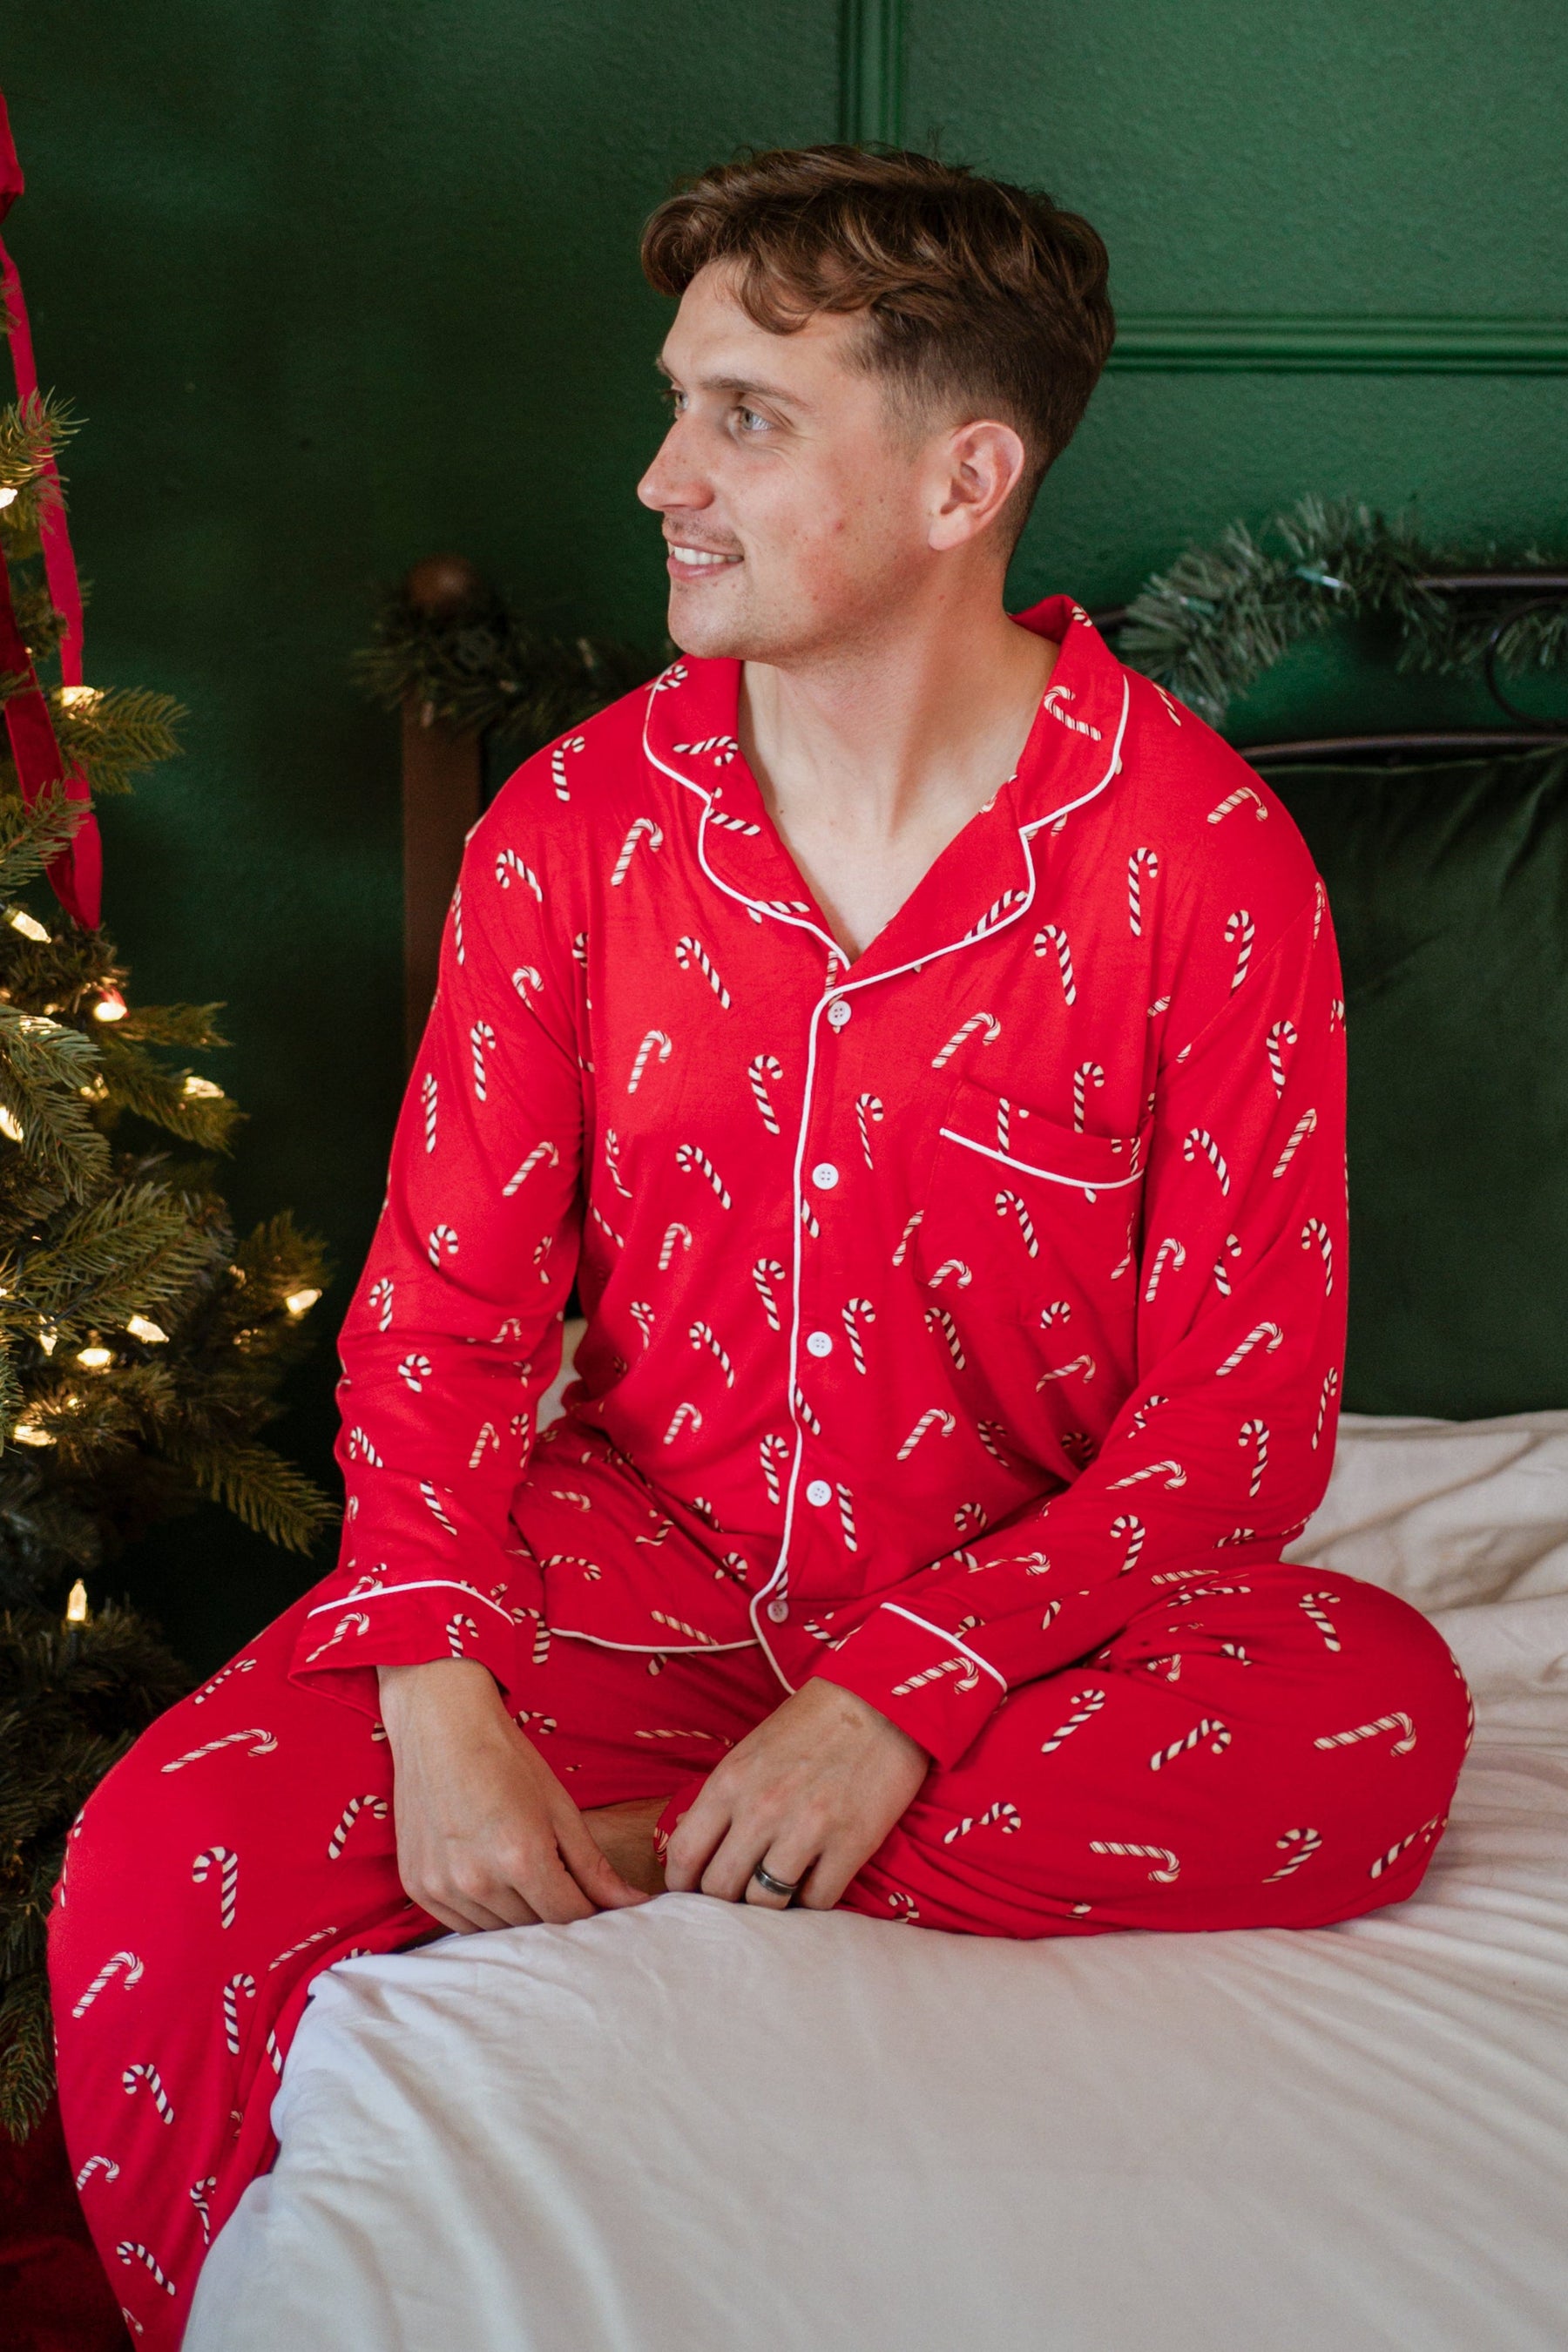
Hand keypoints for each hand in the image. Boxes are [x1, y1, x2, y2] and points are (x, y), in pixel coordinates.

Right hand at [378, 1658, 647, 1932]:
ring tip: (518, 1870)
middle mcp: (479, 1881)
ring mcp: (443, 1887)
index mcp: (521, 1857)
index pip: (568, 1916)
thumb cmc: (505, 1757)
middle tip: (556, 1876)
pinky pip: (461, 1922)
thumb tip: (633, 1903)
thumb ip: (593, 1865)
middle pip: (534, 1926)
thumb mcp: (559, 1807)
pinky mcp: (417, 1887)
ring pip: (497, 1929)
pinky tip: (487, 1876)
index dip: (589, 1910)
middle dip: (553, 1908)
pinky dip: (481, 1911)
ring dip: (517, 1912)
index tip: (594, 1899)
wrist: (439, 1725)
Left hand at [662, 1677, 927, 1911]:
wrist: (880, 1701)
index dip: (681, 1884)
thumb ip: (723, 1800)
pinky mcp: (850, 1845)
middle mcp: (761, 1810)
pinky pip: (816, 1901)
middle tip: (740, 1891)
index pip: (684, 1854)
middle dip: (724, 1899)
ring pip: (765, 1903)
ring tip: (779, 1887)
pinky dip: (812, 1900)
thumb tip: (695, 1845)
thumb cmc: (811, 1723)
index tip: (692, 1891)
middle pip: (720, 1888)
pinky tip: (815, 1879)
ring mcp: (806, 1830)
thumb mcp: (750, 1752)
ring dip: (769, 1902)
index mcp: (730, 1782)